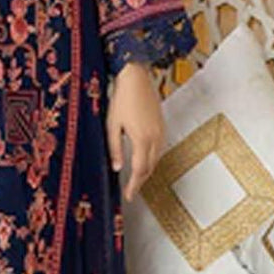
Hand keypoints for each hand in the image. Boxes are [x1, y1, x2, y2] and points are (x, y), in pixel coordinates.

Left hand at [106, 60, 165, 201]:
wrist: (136, 78)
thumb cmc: (122, 98)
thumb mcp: (112, 125)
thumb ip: (115, 148)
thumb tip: (117, 167)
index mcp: (142, 138)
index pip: (139, 170)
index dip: (134, 186)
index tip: (128, 196)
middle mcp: (155, 137)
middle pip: (150, 167)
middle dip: (140, 181)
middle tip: (131, 191)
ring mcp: (161, 131)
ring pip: (156, 159)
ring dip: (146, 171)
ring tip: (135, 179)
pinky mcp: (162, 126)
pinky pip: (158, 149)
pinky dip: (151, 159)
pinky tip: (143, 160)